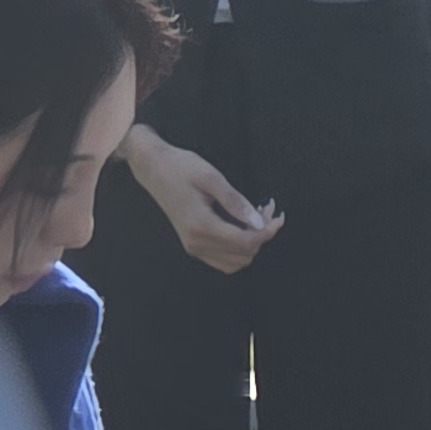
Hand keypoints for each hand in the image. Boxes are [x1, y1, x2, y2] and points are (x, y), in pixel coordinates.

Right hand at [127, 129, 280, 273]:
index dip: (267, 232)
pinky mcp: (194, 247)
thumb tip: (258, 223)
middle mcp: (197, 243)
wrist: (153, 168)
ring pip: (237, 262)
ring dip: (252, 244)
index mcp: (202, 226)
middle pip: (244, 254)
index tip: (277, 216)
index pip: (245, 241)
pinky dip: (239, 249)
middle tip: (266, 211)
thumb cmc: (180, 167)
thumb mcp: (211, 177)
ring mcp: (194, 248)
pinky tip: (243, 228)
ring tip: (256, 218)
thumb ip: (236, 201)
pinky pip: (225, 261)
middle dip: (261, 235)